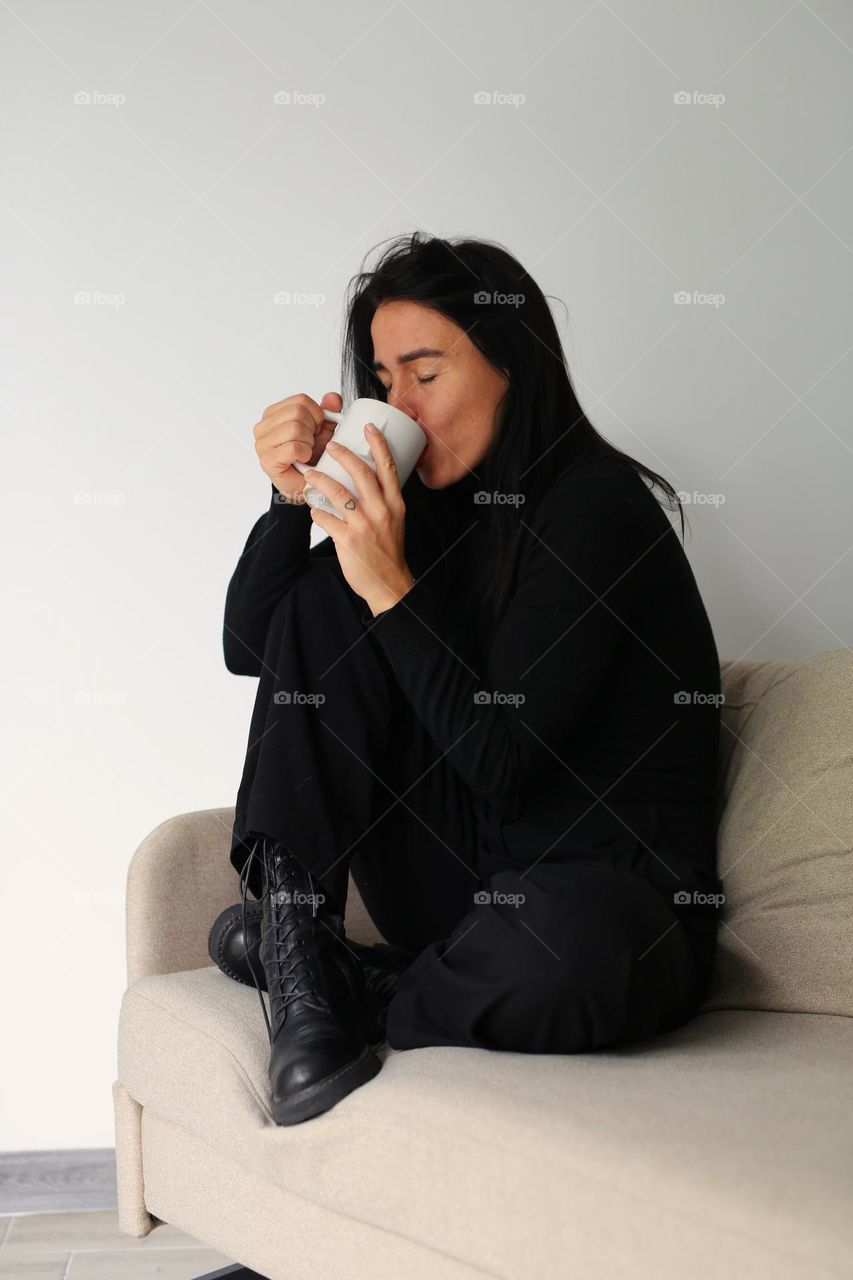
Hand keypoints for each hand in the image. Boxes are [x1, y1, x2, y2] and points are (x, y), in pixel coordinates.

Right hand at [253, 391, 340, 503]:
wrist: (303, 483)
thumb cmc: (309, 456)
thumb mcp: (322, 430)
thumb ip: (327, 411)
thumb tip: (333, 398)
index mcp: (274, 413)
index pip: (301, 400)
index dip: (316, 414)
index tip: (316, 429)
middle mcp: (263, 426)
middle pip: (298, 412)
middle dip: (312, 429)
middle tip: (310, 443)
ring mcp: (262, 443)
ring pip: (295, 428)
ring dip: (308, 443)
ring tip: (306, 451)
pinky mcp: (267, 459)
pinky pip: (293, 447)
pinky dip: (304, 453)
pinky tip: (303, 459)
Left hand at [303, 423, 415, 613]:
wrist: (388, 583)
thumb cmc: (389, 551)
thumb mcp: (395, 520)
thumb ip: (384, 500)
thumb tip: (368, 480)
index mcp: (395, 504)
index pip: (388, 467)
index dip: (378, 444)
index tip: (369, 428)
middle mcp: (381, 511)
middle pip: (361, 473)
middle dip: (343, 454)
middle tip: (330, 445)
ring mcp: (364, 526)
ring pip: (338, 492)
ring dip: (320, 480)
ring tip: (310, 474)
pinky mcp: (348, 540)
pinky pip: (326, 518)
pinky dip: (317, 511)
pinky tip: (314, 509)